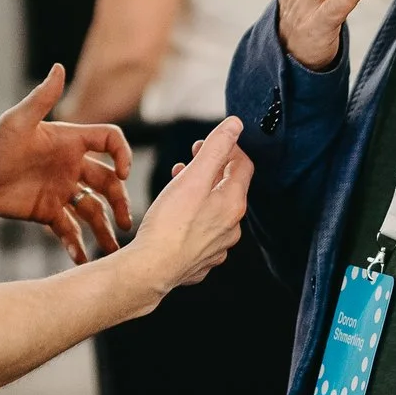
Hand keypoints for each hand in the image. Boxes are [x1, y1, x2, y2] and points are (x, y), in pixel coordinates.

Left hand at [0, 64, 133, 262]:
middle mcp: (70, 166)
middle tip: (126, 223)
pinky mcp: (46, 212)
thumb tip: (59, 67)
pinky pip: (68, 230)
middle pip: (108, 182)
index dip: (123, 155)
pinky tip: (83, 259)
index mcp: (70, 141)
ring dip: (105, 228)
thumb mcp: (17, 120)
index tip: (123, 174)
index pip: (109, 142)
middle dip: (120, 201)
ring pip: (92, 209)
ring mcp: (60, 190)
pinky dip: (77, 244)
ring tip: (113, 249)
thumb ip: (41, 98)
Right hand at [134, 117, 253, 293]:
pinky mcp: (200, 261)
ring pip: (214, 212)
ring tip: (178, 183)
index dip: (228, 148)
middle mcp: (232, 228)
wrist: (151, 270)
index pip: (243, 166)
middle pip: (229, 189)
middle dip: (211, 170)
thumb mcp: (193, 177)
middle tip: (190, 160)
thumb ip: (216, 148)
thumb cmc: (169, 224)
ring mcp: (217, 248)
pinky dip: (193, 218)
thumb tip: (236, 125)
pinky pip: (203, 234)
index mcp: (233, 204)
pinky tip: (176, 216)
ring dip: (200, 193)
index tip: (208, 143)